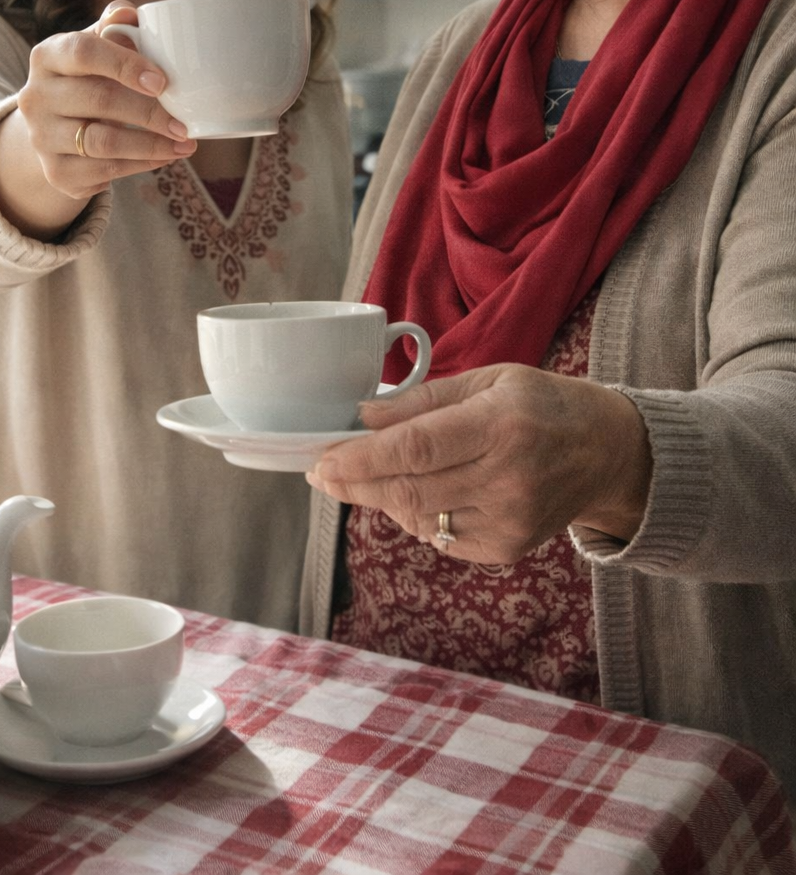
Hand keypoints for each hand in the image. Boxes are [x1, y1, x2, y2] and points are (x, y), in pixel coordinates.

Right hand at [12, 0, 195, 200]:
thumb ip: (114, 30)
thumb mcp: (95, 49)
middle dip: (149, 112)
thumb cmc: (86, 78)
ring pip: (102, 142)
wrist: (54, 129)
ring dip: (151, 145)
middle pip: (98, 100)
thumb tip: (130, 13)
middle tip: (184, 122)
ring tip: (185, 143)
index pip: (83, 52)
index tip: (162, 81)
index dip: (124, 64)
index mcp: (47, 56)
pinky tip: (165, 157)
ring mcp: (42, 137)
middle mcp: (37, 96)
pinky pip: (105, 170)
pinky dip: (141, 164)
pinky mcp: (55, 171)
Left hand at [306, 364, 651, 563]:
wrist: (607, 453)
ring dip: (384, 497)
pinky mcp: (507, 548)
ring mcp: (509, 520)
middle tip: (323, 471)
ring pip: (418, 518)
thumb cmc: (541, 405)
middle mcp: (506, 478)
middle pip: (408, 490)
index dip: (361, 458)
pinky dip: (418, 516)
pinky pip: (440, 538)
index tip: (322, 459)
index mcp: (500, 425)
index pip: (414, 449)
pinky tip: (422, 492)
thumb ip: (422, 401)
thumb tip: (361, 417)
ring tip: (372, 473)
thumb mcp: (488, 380)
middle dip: (356, 482)